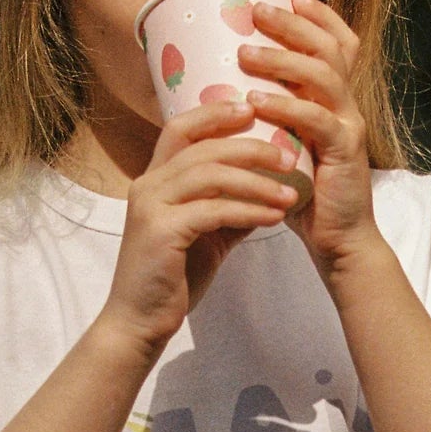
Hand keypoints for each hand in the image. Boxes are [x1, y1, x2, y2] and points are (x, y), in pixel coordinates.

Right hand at [99, 98, 296, 361]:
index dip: (215, 112)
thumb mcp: (205, 235)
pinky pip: (214, 210)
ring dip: (256, 181)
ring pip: (210, 174)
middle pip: (203, 147)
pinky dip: (249, 210)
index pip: (180, 128)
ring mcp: (151, 207)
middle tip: (288, 156)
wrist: (140, 322)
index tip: (253, 109)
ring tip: (290, 192)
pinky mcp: (162, 233)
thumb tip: (269, 190)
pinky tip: (275, 217)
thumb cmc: (172, 278)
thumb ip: (229, 208)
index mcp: (154, 180)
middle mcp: (147, 186)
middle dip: (250, 147)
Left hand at [239, 0, 376, 275]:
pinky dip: (287, 107)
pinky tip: (258, 101)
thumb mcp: (287, 145)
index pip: (339, 43)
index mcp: (337, 99)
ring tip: (246, 54)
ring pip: (324, 76)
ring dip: (283, 61)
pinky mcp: (345, 153)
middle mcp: (348, 105)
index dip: (318, 16)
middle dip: (294, 25)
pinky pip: (318, 120)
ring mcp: (350, 126)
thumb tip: (226, 91)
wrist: (338, 240)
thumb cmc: (306, 194)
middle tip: (257, 12)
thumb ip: (271, 117)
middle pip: (331, 48)